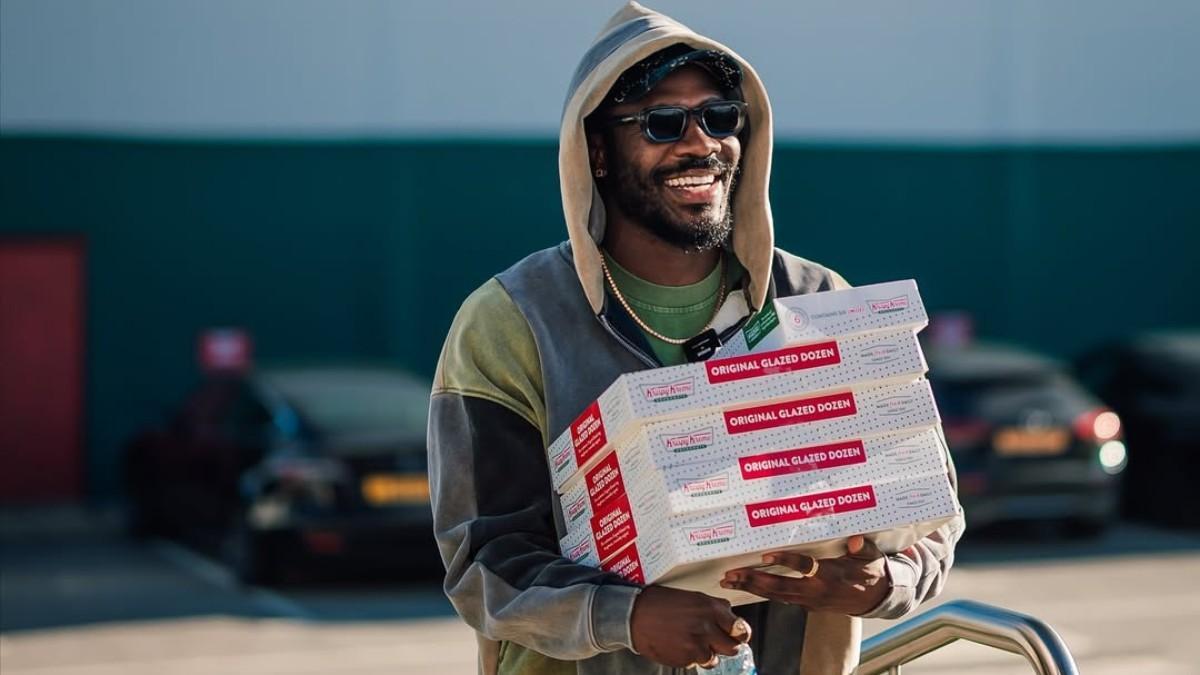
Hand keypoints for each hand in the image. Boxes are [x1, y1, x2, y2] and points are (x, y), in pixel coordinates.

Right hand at [629, 586, 748, 668]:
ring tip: (692, 642)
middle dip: (726, 646)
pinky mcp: (685, 659)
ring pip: (714, 658)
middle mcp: (706, 627)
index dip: (740, 634)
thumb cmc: (661, 603)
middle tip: (717, 642)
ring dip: (707, 653)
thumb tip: (731, 617)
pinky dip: (691, 657)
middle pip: (732, 648)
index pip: (741, 629)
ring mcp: (696, 645)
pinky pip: (696, 663)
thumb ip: (715, 607)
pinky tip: (680, 645)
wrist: (635, 615)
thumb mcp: (693, 596)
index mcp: (711, 609)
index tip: (738, 635)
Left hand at [719, 535, 889, 615]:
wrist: (875, 599)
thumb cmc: (870, 572)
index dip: (786, 562)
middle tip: (732, 574)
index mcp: (831, 576)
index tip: (767, 555)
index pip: (805, 567)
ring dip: (751, 587)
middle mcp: (816, 591)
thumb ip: (863, 549)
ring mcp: (809, 600)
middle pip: (780, 587)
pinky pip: (779, 598)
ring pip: (775, 595)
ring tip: (729, 581)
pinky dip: (760, 592)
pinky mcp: (805, 603)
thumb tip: (856, 541)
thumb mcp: (872, 558)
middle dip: (754, 580)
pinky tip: (744, 586)